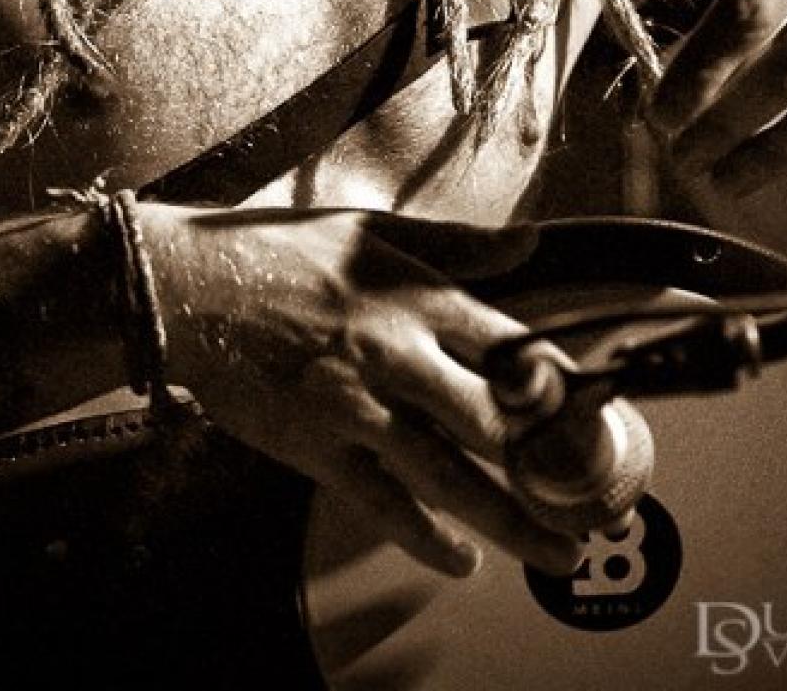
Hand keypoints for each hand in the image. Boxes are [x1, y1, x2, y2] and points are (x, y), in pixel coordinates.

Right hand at [140, 203, 579, 577]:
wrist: (190, 285)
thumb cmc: (278, 250)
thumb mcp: (372, 228)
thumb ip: (458, 242)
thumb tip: (528, 242)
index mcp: (416, 296)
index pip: (510, 348)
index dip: (559, 387)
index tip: (596, 417)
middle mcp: (397, 355)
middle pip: (493, 423)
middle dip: (550, 468)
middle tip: (591, 500)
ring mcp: (358, 408)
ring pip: (449, 476)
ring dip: (508, 519)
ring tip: (554, 550)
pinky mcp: (318, 448)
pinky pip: (383, 503)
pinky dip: (425, 536)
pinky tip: (461, 559)